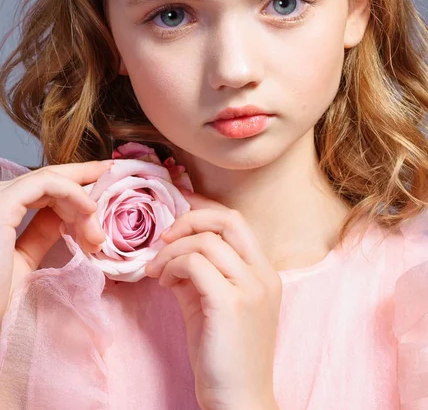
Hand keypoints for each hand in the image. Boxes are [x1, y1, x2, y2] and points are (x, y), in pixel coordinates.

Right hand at [0, 159, 113, 325]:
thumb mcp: (23, 262)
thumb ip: (40, 235)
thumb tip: (70, 219)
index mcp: (0, 214)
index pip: (40, 189)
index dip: (72, 186)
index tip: (101, 188)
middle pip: (47, 179)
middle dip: (84, 180)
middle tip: (111, 179)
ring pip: (50, 180)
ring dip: (82, 200)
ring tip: (97, 232)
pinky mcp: (3, 203)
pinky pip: (46, 184)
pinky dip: (73, 193)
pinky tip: (89, 210)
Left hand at [145, 191, 281, 409]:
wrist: (238, 400)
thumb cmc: (224, 356)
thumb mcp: (212, 305)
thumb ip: (197, 274)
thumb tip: (170, 250)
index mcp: (264, 273)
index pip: (236, 222)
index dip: (203, 211)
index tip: (176, 216)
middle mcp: (263, 275)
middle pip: (228, 219)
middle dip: (189, 219)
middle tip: (164, 237)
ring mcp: (251, 288)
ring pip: (206, 241)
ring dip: (172, 250)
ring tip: (158, 271)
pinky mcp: (231, 303)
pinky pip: (195, 263)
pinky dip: (172, 266)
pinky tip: (163, 283)